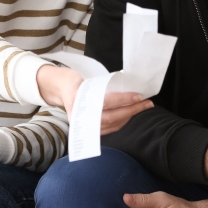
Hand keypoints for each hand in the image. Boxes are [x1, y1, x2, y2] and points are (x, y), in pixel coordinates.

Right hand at [35, 64, 153, 133]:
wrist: (61, 89)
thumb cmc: (74, 81)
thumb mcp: (82, 76)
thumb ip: (99, 84)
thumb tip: (124, 83)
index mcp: (77, 101)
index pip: (105, 103)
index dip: (122, 100)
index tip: (137, 96)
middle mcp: (80, 118)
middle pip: (111, 117)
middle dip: (131, 110)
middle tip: (146, 102)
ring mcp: (85, 126)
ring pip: (113, 124)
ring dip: (130, 115)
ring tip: (143, 106)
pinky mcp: (91, 130)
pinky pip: (111, 128)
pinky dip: (123, 120)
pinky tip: (132, 112)